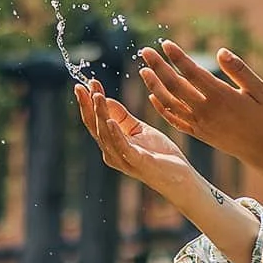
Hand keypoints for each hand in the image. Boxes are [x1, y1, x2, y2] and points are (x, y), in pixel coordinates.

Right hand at [75, 80, 198, 202]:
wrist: (180, 178)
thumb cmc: (160, 154)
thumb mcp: (139, 129)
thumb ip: (121, 116)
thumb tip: (103, 98)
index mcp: (112, 144)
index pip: (94, 121)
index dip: (87, 103)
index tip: (82, 84)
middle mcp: (112, 153)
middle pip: (95, 127)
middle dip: (88, 106)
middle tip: (83, 86)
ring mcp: (124, 159)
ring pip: (106, 135)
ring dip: (100, 114)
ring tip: (97, 96)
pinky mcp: (138, 162)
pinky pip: (123, 147)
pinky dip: (115, 134)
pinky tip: (110, 121)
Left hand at [138, 41, 262, 181]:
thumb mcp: (260, 90)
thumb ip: (240, 70)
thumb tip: (220, 51)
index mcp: (221, 96)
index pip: (192, 72)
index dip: (177, 57)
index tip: (165, 43)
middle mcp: (206, 110)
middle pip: (174, 86)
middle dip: (158, 67)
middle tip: (145, 51)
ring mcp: (199, 124)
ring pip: (169, 103)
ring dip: (154, 86)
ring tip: (143, 70)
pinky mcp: (198, 134)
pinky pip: (174, 121)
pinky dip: (161, 109)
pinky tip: (153, 96)